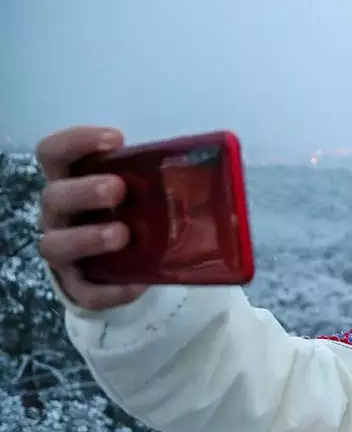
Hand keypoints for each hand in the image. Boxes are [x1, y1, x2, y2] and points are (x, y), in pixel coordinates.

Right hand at [35, 126, 146, 309]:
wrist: (128, 266)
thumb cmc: (132, 214)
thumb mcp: (143, 192)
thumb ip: (160, 178)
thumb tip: (216, 166)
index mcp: (71, 181)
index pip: (54, 154)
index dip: (76, 142)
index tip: (115, 139)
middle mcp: (60, 215)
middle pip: (54, 197)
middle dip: (84, 191)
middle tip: (117, 189)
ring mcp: (64, 252)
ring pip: (56, 245)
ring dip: (88, 237)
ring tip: (122, 235)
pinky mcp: (78, 287)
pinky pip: (87, 292)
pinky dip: (110, 290)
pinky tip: (135, 285)